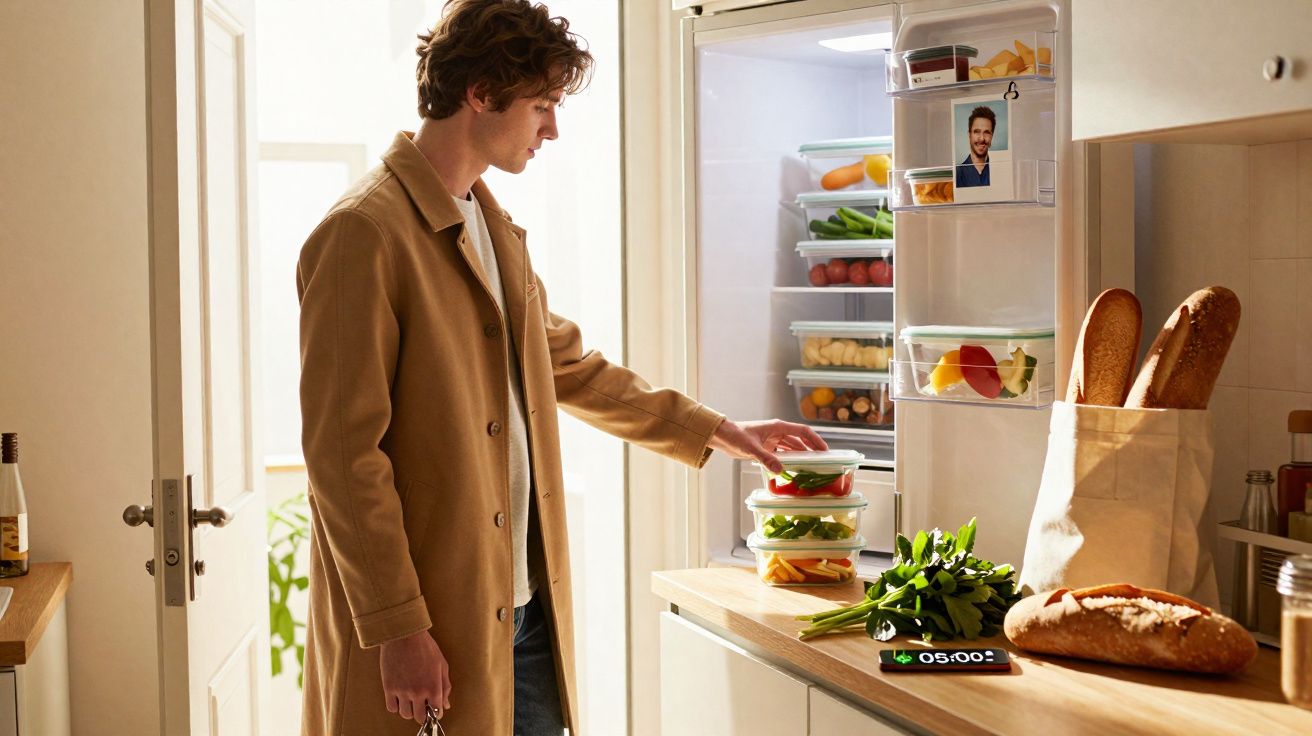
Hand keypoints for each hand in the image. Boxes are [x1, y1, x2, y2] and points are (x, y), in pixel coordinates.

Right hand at [379, 629, 450, 723]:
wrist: (404, 635)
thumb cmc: (426, 647)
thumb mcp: (442, 665)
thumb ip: (445, 687)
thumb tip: (445, 705)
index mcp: (434, 687)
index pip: (436, 712)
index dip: (436, 713)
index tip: (433, 709)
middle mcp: (418, 693)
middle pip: (420, 717)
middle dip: (423, 713)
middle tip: (421, 704)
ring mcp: (403, 691)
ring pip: (405, 714)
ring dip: (409, 710)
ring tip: (410, 699)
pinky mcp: (389, 688)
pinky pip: (391, 708)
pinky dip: (396, 706)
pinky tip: (400, 697)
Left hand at [708, 419, 827, 473]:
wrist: (722, 436)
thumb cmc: (735, 436)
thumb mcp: (750, 448)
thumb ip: (765, 459)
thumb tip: (780, 470)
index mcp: (777, 427)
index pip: (802, 432)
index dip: (815, 440)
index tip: (825, 450)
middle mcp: (777, 432)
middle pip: (800, 441)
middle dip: (811, 449)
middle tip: (823, 461)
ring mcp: (772, 440)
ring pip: (792, 448)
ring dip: (801, 456)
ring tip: (812, 467)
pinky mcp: (766, 447)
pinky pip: (782, 454)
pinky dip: (789, 460)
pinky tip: (794, 469)